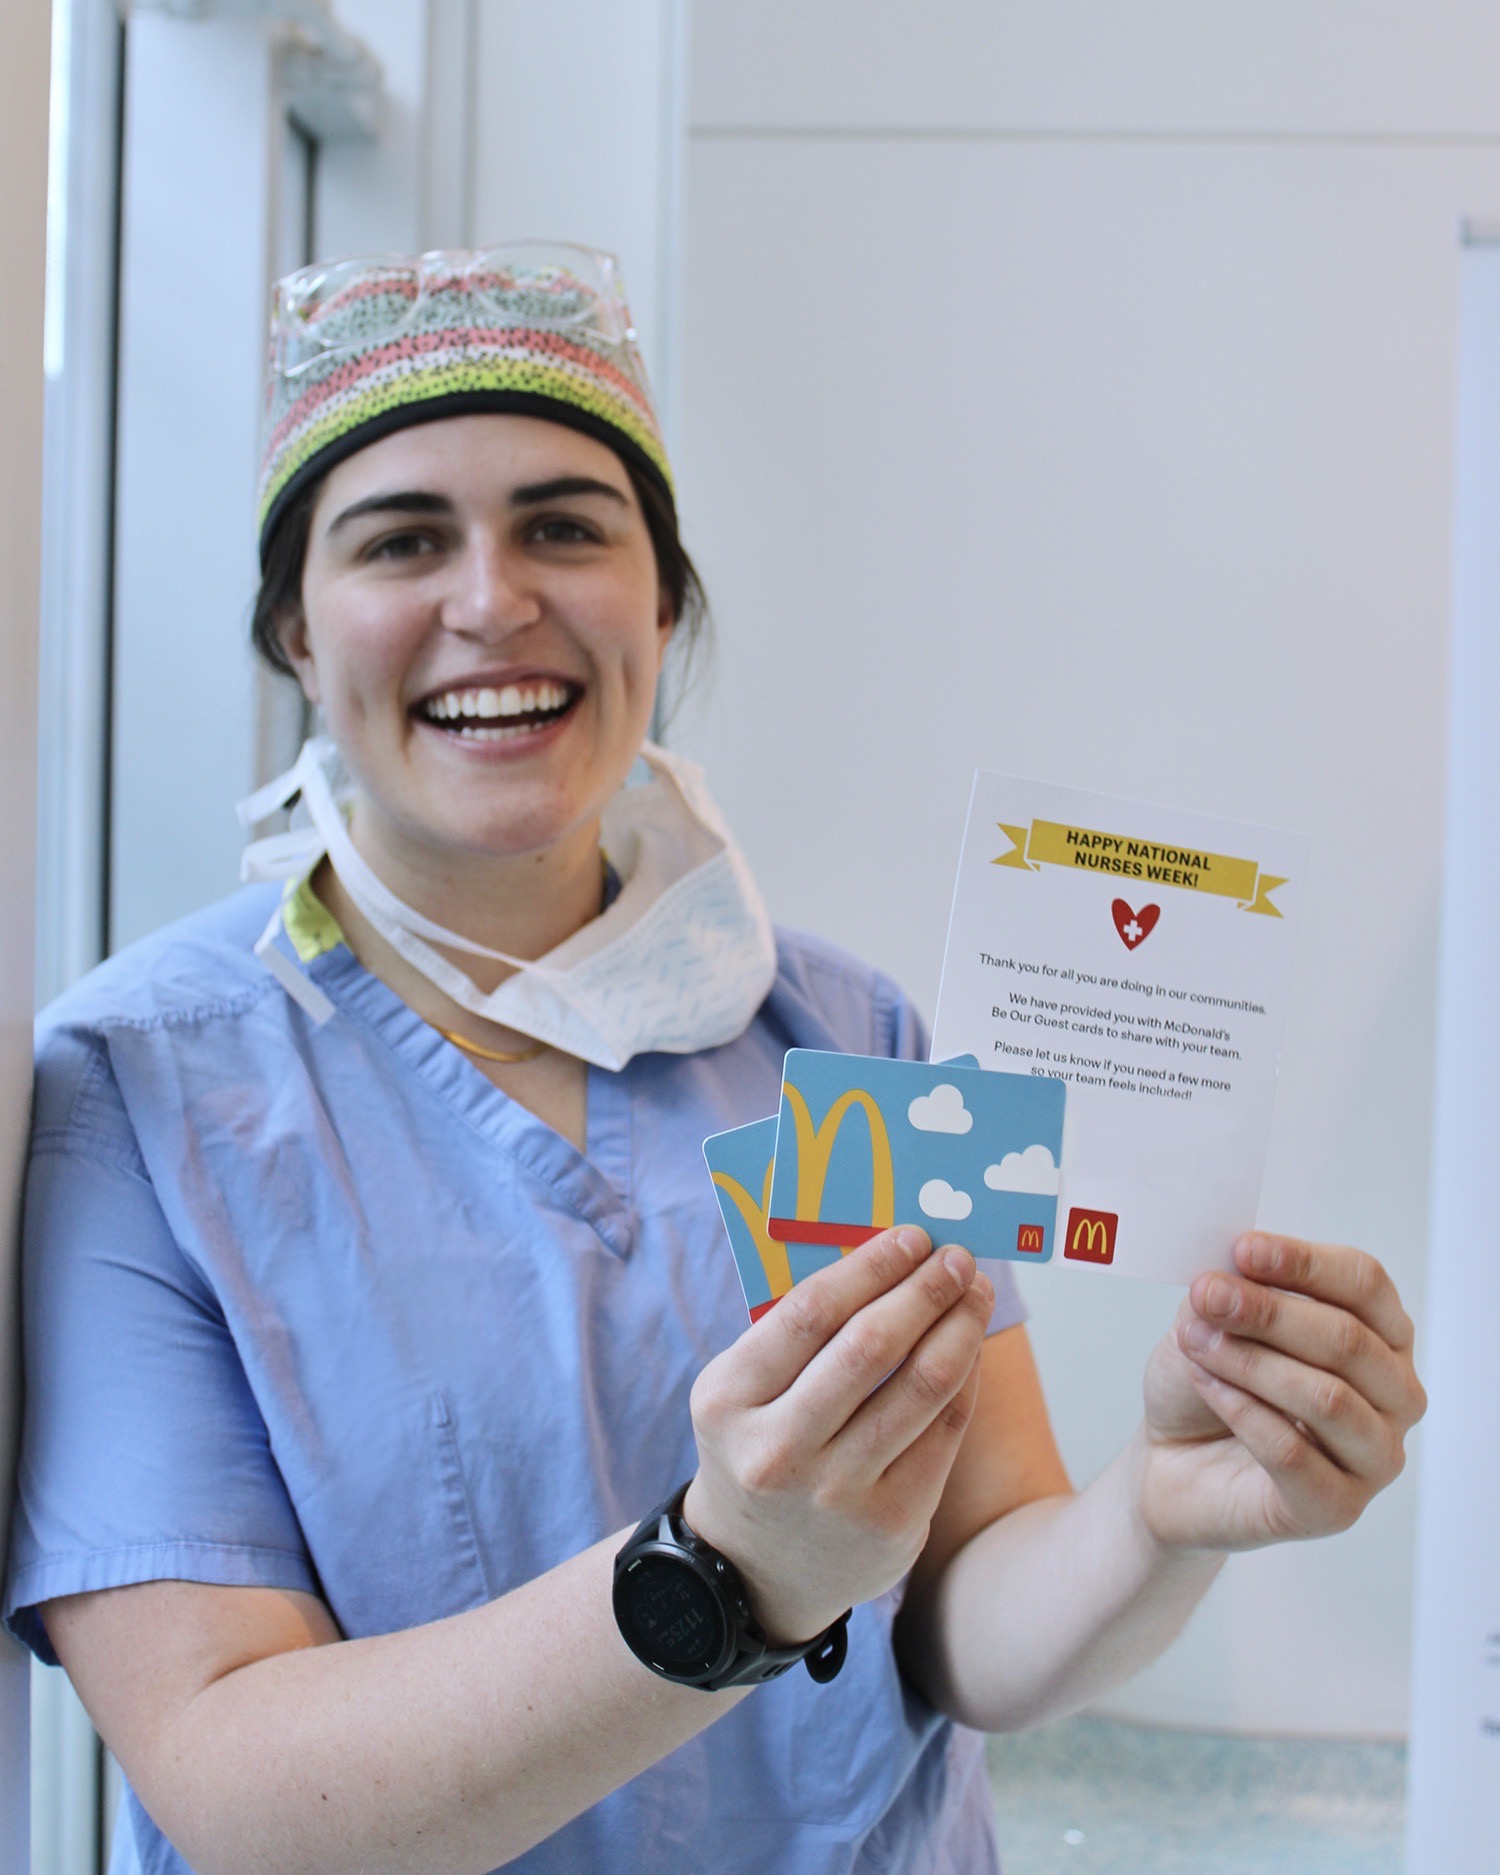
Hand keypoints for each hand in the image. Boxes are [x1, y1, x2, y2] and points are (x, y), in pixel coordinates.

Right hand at [683, 1227, 994, 1644]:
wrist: (754, 1571)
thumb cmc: (756, 1448)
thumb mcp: (741, 1393)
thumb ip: (796, 1333)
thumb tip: (884, 1258)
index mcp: (729, 1400)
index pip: (810, 1313)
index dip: (870, 1267)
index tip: (911, 1237)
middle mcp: (779, 1450)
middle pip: (871, 1347)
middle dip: (924, 1290)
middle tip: (955, 1258)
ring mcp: (837, 1493)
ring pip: (920, 1388)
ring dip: (959, 1327)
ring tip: (974, 1293)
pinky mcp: (891, 1523)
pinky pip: (943, 1432)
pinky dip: (964, 1379)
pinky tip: (968, 1348)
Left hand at [1138, 1233, 1425, 1551]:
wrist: (1174, 1461)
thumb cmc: (1210, 1384)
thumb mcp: (1213, 1320)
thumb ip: (1232, 1292)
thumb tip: (1232, 1273)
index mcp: (1381, 1334)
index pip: (1364, 1284)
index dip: (1305, 1263)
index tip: (1243, 1250)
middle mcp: (1393, 1394)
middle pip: (1348, 1339)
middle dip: (1268, 1312)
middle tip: (1205, 1295)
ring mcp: (1375, 1457)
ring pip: (1327, 1398)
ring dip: (1252, 1363)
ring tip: (1197, 1343)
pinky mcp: (1338, 1508)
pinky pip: (1293, 1454)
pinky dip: (1241, 1412)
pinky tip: (1207, 1386)